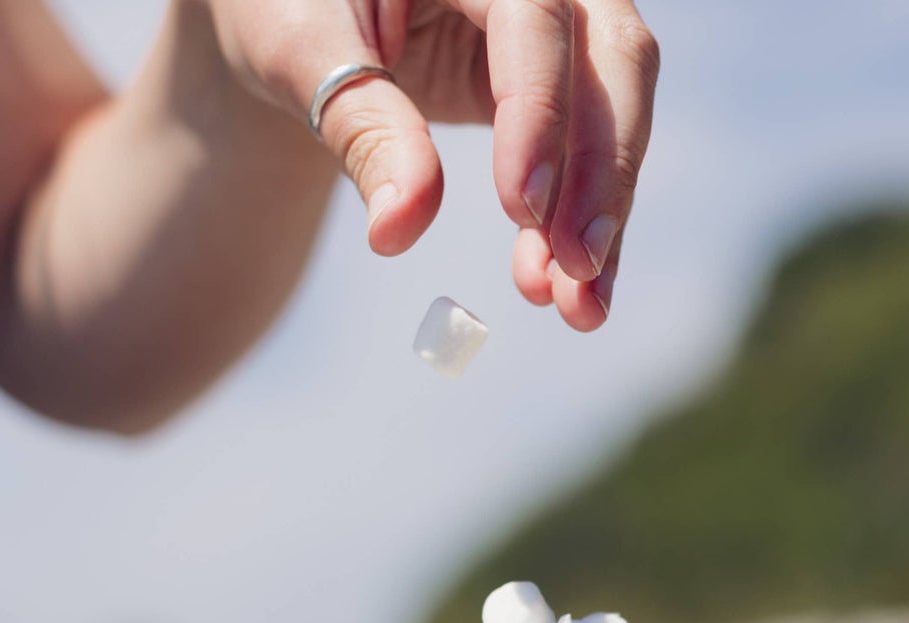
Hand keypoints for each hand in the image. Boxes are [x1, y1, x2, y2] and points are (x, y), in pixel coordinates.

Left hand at [202, 0, 659, 330]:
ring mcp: (564, 27)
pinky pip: (596, 152)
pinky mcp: (561, 84)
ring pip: (618, 112)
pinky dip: (586, 224)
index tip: (522, 210)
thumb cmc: (290, 7)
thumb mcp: (302, 52)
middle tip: (575, 269)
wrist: (304, 15)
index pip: (535, 20)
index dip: (538, 115)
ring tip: (580, 307)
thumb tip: (400, 229)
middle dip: (600, 174)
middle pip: (610, 61)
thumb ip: (361, 127)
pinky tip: (573, 292)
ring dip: (604, 216)